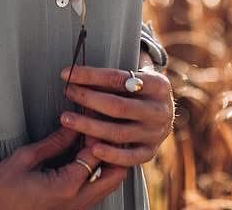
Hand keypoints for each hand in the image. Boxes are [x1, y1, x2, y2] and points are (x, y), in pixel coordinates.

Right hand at [0, 125, 126, 209]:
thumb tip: (74, 125)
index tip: (93, 113)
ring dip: (108, 161)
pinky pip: (97, 191)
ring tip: (95, 140)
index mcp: (67, 187)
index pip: (97, 152)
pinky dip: (99, 173)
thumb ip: (55, 142)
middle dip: (114, 148)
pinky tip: (87, 158)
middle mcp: (79, 202)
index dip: (97, 129)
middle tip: (101, 129)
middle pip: (116, 173)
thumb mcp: (25, 159)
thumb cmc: (1, 192)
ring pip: (110, 184)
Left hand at [58, 65, 174, 167]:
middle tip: (68, 92)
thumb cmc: (140, 90)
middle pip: (118, 106)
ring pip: (118, 133)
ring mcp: (156, 133)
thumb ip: (113, 79)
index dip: (91, 76)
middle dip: (88, 99)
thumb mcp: (135, 77)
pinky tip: (90, 148)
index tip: (68, 74)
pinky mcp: (150, 152)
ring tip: (67, 119)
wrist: (164, 113)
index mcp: (158, 85)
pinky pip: (129, 157)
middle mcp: (160, 110)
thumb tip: (76, 75)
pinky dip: (110, 154)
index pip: (118, 79)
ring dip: (89, 127)